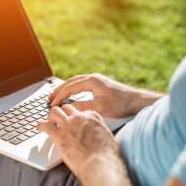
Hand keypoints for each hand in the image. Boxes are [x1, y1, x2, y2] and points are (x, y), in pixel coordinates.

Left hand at [37, 105, 117, 179]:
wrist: (99, 163)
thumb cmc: (106, 154)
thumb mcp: (107, 136)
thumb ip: (99, 130)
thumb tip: (98, 134)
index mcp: (92, 116)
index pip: (81, 110)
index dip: (76, 116)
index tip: (74, 120)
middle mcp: (79, 117)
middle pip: (67, 108)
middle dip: (63, 112)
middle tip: (59, 118)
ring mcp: (68, 124)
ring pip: (55, 111)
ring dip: (51, 115)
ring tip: (49, 120)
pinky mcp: (58, 135)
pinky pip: (45, 126)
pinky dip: (41, 125)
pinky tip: (39, 127)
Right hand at [49, 73, 163, 117]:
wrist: (136, 100)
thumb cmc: (121, 104)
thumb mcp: (100, 108)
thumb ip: (84, 106)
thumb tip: (70, 108)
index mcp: (92, 81)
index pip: (70, 87)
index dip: (60, 96)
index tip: (53, 104)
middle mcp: (93, 78)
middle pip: (71, 82)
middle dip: (59, 90)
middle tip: (49, 98)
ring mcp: (96, 79)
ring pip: (75, 82)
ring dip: (65, 88)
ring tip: (56, 95)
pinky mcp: (99, 83)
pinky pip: (81, 83)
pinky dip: (72, 88)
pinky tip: (70, 93)